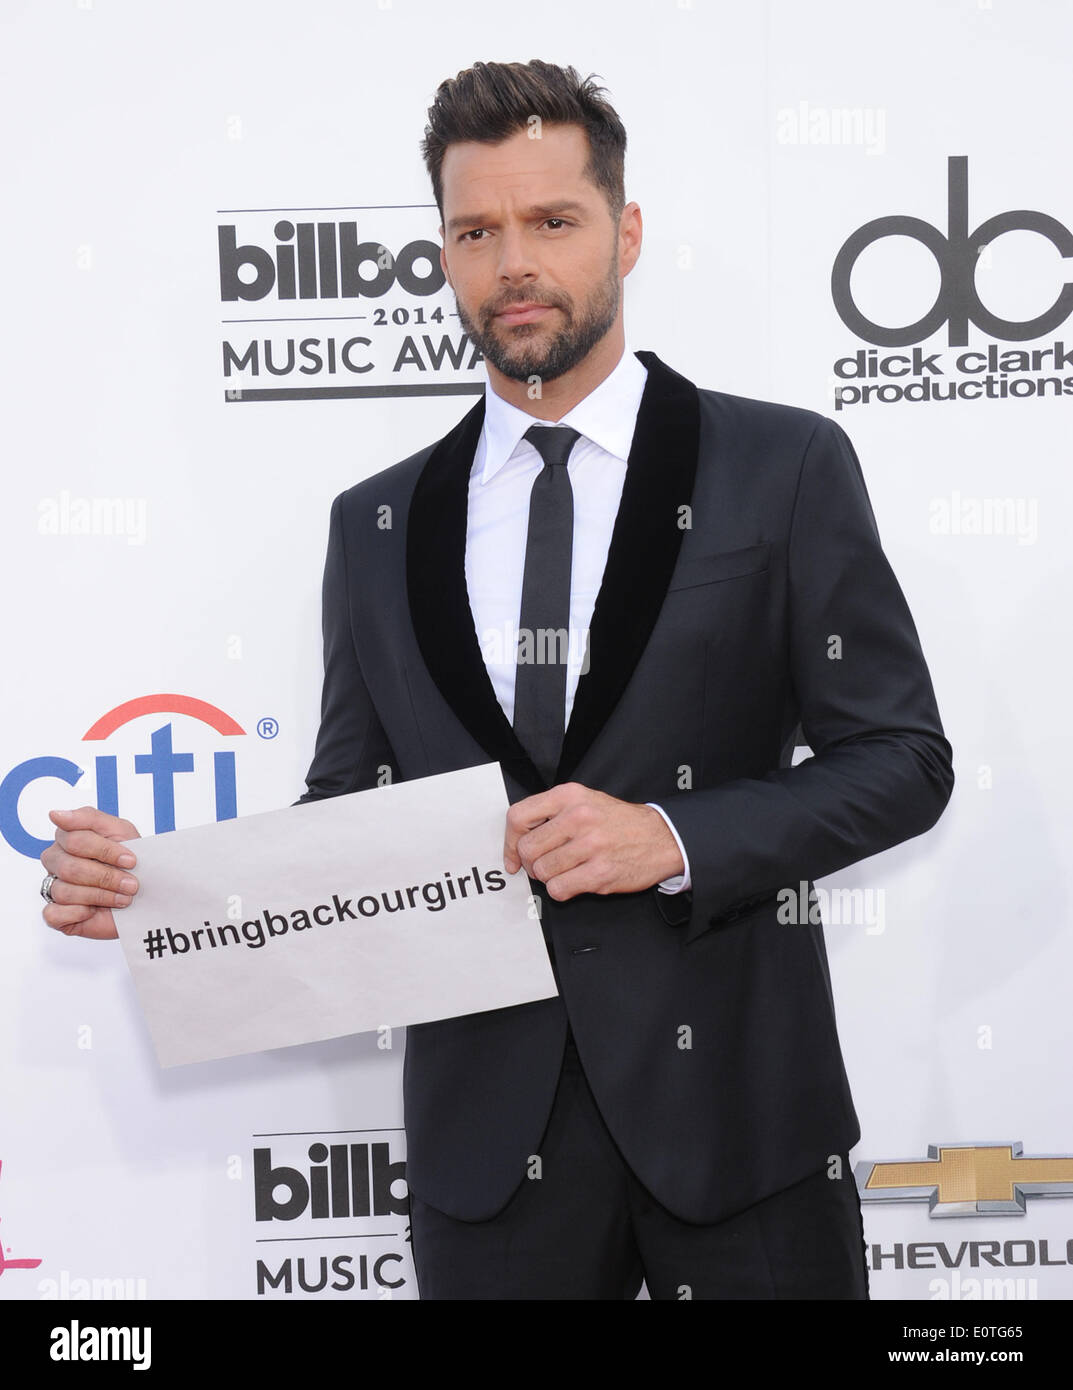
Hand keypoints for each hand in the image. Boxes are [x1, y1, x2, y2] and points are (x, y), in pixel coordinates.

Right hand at [40, 806, 141, 939]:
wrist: (147, 897)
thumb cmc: (132, 862)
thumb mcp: (120, 832)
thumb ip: (89, 818)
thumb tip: (55, 815)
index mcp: (67, 838)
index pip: (74, 840)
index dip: (105, 851)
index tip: (131, 860)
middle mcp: (56, 861)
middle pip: (69, 867)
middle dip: (106, 876)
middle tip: (131, 884)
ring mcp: (53, 886)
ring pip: (64, 891)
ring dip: (101, 896)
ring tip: (123, 898)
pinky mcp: (55, 913)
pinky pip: (53, 914)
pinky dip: (78, 913)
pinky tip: (94, 910)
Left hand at [503, 782, 684, 900]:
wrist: (661, 837)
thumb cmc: (618, 822)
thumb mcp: (584, 801)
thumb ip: (550, 814)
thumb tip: (517, 841)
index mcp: (569, 796)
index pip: (518, 817)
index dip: (509, 841)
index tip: (513, 855)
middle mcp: (578, 817)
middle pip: (527, 849)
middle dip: (531, 863)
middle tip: (545, 865)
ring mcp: (590, 845)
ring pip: (542, 871)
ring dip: (549, 877)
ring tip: (566, 871)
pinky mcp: (600, 872)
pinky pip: (559, 889)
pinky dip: (562, 890)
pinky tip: (576, 881)